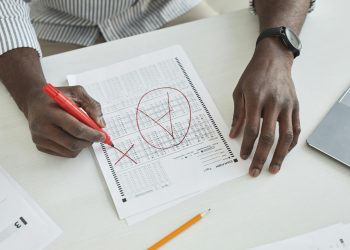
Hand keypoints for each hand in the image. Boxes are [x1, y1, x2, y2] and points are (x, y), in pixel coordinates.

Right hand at [25, 85, 105, 156]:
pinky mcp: (40, 145)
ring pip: (70, 151)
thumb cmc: (56, 97)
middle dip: (89, 141)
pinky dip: (74, 148)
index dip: (92, 134)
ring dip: (83, 145)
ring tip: (84, 134)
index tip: (102, 136)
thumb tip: (101, 124)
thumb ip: (92, 105)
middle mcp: (42, 126)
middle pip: (72, 143)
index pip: (75, 129)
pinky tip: (73, 137)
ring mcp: (39, 138)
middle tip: (97, 137)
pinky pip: (64, 153)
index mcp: (50, 111)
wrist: (34, 101)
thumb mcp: (76, 92)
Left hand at [229, 38, 300, 176]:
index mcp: (256, 99)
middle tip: (255, 170)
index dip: (247, 145)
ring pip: (286, 135)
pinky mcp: (296, 106)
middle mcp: (274, 103)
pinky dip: (291, 143)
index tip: (243, 157)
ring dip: (280, 155)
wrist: (274, 59)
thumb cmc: (254, 74)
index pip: (252, 128)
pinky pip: (296, 128)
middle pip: (269, 136)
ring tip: (274, 168)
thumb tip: (233, 134)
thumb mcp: (239, 91)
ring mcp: (287, 105)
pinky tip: (284, 152)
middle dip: (261, 156)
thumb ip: (238, 114)